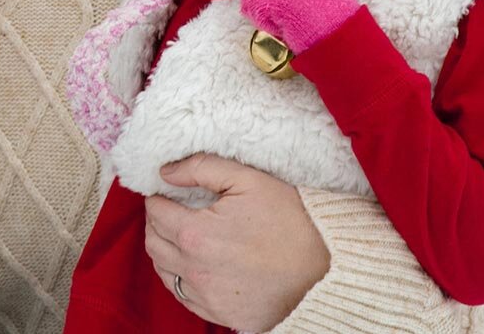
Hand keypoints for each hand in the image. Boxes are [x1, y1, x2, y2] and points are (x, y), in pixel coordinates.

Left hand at [145, 154, 329, 331]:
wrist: (330, 269)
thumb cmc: (292, 220)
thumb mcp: (248, 180)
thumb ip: (201, 168)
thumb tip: (166, 171)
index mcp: (195, 234)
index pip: (154, 211)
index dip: (160, 198)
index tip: (170, 194)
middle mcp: (195, 270)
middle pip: (153, 242)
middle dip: (158, 223)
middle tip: (173, 212)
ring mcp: (208, 297)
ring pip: (165, 272)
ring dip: (167, 252)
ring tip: (183, 237)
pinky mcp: (223, 316)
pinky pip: (185, 297)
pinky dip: (183, 279)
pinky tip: (198, 266)